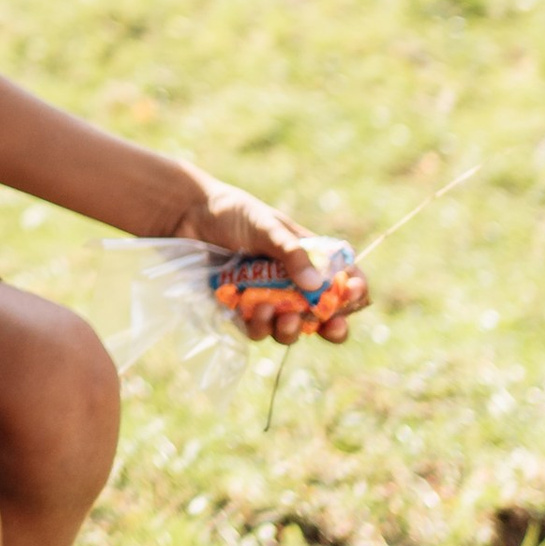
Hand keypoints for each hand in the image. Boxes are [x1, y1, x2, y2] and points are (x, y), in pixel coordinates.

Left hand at [169, 176, 367, 339]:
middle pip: (324, 316)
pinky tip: (256, 312)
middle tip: (332, 327)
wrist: (189, 217)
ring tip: (280, 316)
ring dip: (292, 330)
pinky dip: (261, 327)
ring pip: (292, 330)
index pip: (344, 281)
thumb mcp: (267, 226)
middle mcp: (293, 284)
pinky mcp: (242, 312)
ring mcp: (269, 300)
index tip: (355, 296)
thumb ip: (290, 253)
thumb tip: (316, 286)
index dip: (355, 292)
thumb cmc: (235, 215)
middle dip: (334, 326)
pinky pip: (259, 331)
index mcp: (310, 259)